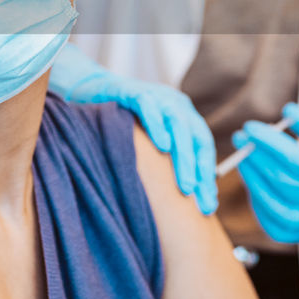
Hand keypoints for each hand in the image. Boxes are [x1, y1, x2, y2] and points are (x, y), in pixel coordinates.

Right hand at [51, 45, 217, 214]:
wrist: (90, 93)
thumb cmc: (121, 124)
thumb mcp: (149, 143)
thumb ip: (167, 160)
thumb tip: (187, 196)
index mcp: (183, 116)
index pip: (203, 146)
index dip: (206, 176)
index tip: (208, 206)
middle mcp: (174, 104)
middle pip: (195, 137)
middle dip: (198, 171)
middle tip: (198, 200)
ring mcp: (155, 95)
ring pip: (176, 123)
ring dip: (183, 155)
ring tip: (186, 185)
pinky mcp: (132, 91)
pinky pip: (148, 106)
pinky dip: (156, 125)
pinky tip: (163, 145)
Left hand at [231, 103, 298, 245]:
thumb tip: (286, 110)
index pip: (291, 160)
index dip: (266, 142)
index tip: (249, 126)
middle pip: (277, 181)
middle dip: (254, 157)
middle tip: (240, 138)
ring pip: (269, 204)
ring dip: (251, 179)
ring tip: (243, 158)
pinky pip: (272, 223)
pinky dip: (258, 203)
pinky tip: (254, 183)